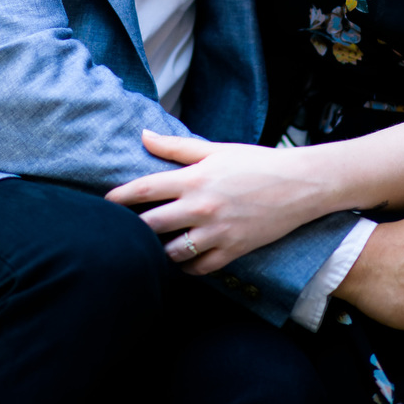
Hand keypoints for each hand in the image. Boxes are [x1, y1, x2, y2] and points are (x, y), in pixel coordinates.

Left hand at [105, 130, 322, 273]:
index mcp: (195, 179)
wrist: (299, 184)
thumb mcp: (215, 150)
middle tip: (120, 231)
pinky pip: (199, 268)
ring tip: (152, 247)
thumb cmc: (256, 162)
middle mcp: (201, 207)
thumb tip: (144, 136)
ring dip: (159, 250)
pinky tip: (182, 259)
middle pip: (151, 224)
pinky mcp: (232, 251)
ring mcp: (217, 232)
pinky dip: (186, 266)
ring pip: (172, 252)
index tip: (103, 204)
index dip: (119, 198)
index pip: (145, 190)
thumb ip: (176, 147)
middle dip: (132, 228)